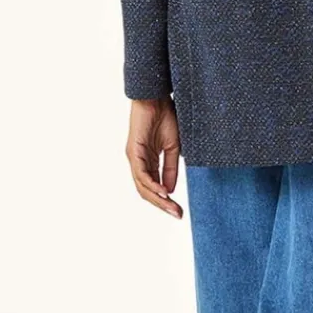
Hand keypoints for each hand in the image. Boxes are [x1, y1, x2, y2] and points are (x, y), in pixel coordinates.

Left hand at [125, 97, 182, 218]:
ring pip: (143, 186)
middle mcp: (139, 162)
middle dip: (162, 205)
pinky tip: (163, 191)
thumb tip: (171, 190)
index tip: (179, 212)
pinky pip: (141, 173)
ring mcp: (134, 158)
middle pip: (147, 191)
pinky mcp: (133, 151)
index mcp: (148, 162)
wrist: (157, 97)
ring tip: (171, 207)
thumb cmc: (166, 117)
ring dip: (158, 198)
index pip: (155, 187)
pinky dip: (152, 184)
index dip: (166, 201)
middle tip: (177, 215)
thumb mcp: (173, 147)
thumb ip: (170, 168)